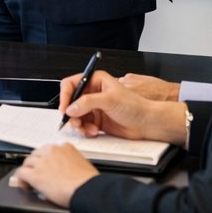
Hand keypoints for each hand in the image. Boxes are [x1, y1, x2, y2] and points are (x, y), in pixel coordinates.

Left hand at [8, 143, 96, 207]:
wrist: (87, 190)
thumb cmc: (89, 182)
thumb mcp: (83, 164)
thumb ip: (72, 162)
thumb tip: (67, 170)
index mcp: (65, 147)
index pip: (49, 150)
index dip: (46, 159)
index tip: (46, 166)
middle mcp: (52, 151)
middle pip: (36, 154)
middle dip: (36, 164)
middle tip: (37, 173)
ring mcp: (42, 162)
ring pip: (27, 162)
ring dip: (28, 171)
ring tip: (30, 181)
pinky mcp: (36, 175)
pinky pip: (21, 173)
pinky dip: (21, 180)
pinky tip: (25, 185)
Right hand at [60, 70, 186, 144]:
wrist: (146, 123)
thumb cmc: (135, 106)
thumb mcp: (110, 100)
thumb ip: (88, 102)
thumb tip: (71, 108)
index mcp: (96, 81)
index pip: (72, 84)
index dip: (65, 95)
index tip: (65, 108)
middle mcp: (93, 93)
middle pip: (71, 102)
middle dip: (71, 113)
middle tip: (74, 122)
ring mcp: (94, 107)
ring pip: (75, 115)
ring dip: (78, 124)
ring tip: (85, 128)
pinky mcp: (96, 120)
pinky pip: (83, 125)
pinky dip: (85, 130)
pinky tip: (94, 131)